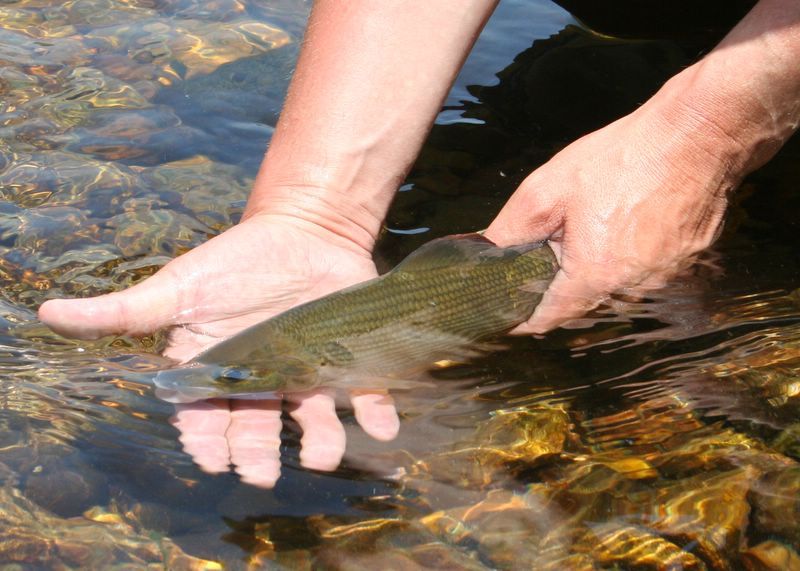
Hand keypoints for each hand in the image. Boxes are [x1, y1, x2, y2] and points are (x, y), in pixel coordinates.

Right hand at [39, 214, 399, 486]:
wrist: (305, 228)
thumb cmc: (237, 260)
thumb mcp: (180, 285)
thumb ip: (126, 311)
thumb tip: (49, 313)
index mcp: (219, 368)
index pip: (206, 416)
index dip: (207, 440)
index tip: (211, 459)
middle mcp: (264, 380)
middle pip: (258, 426)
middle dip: (259, 453)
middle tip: (262, 474)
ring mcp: (309, 373)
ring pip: (312, 418)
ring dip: (321, 440)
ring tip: (322, 453)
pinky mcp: (350, 359)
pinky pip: (365, 394)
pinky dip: (377, 412)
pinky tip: (384, 425)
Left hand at [485, 85, 731, 332]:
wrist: (699, 134)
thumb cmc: (623, 159)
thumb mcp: (548, 189)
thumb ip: (511, 230)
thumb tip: (485, 254)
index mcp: (594, 277)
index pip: (547, 320)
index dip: (520, 317)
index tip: (505, 310)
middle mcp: (633, 289)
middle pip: (580, 305)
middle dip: (557, 288)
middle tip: (543, 257)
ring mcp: (666, 280)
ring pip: (613, 291)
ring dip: (594, 274)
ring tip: (589, 232)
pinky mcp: (687, 264)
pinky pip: (644, 276)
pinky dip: (626, 261)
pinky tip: (623, 226)